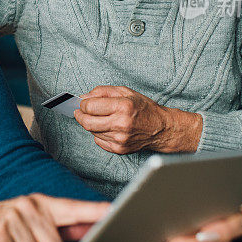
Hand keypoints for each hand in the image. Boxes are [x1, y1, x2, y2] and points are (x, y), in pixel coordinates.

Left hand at [74, 86, 201, 153]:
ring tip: (98, 118)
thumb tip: (84, 97)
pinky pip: (99, 141)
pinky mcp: (119, 149)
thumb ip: (103, 91)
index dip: (83, 104)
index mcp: (123, 107)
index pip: (90, 107)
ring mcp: (120, 139)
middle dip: (80, 115)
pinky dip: (98, 133)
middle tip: (80, 112)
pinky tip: (107, 128)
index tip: (83, 103)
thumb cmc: (144, 108)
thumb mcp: (125, 92)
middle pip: (87, 122)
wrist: (161, 128)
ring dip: (90, 124)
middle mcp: (121, 124)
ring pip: (92, 132)